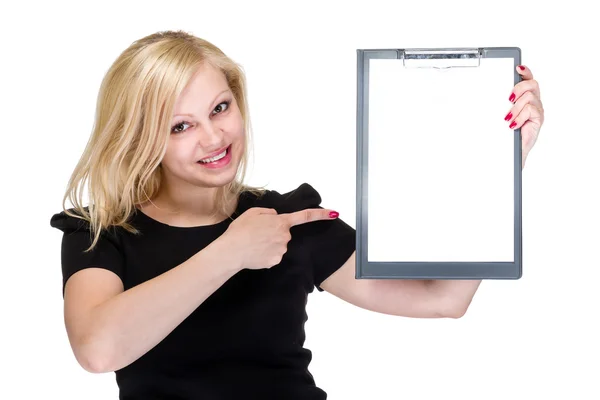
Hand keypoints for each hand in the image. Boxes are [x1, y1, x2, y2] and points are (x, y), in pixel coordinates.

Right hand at [220, 207, 338, 270]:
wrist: (232, 251)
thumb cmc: (240, 231)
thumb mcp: (253, 213)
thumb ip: (269, 213)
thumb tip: (276, 218)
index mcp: (280, 221)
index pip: (305, 216)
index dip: (321, 214)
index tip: (335, 213)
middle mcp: (285, 236)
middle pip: (284, 234)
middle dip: (274, 233)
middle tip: (257, 234)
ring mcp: (281, 250)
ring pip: (279, 245)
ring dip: (269, 244)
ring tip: (254, 243)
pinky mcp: (276, 261)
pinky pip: (273, 256)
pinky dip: (265, 255)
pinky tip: (255, 253)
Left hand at [505, 65, 544, 168]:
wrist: (510, 152)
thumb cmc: (505, 132)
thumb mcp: (499, 114)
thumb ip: (497, 104)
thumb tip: (482, 94)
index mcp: (524, 97)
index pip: (528, 78)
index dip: (525, 71)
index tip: (517, 67)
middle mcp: (533, 101)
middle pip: (532, 84)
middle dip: (519, 88)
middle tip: (508, 99)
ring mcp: (537, 110)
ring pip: (530, 97)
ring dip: (516, 107)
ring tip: (507, 118)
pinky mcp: (539, 120)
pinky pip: (532, 111)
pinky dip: (520, 117)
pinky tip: (513, 125)